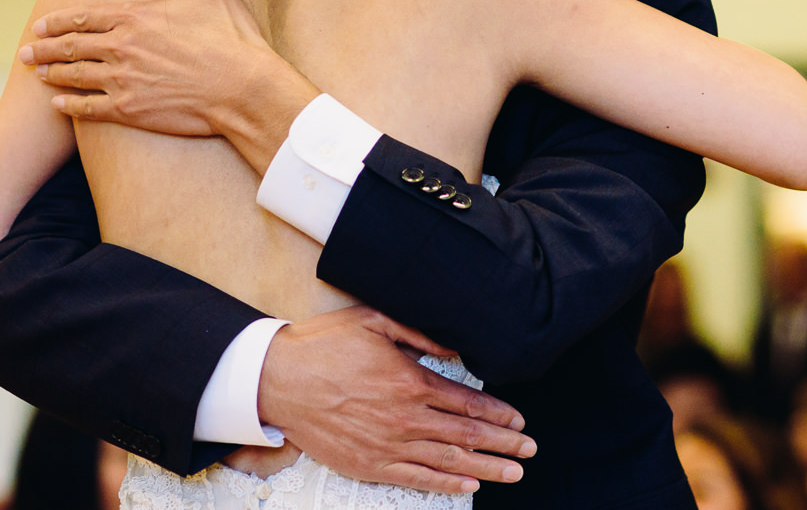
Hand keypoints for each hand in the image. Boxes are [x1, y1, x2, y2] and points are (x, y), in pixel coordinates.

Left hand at [18, 0, 318, 170]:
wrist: (244, 89)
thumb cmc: (233, 38)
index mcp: (138, 16)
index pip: (85, 16)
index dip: (59, 20)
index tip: (41, 24)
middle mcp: (123, 47)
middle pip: (71, 45)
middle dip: (43, 47)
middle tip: (25, 51)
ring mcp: (123, 80)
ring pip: (75, 75)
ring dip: (52, 73)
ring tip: (37, 73)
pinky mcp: (130, 110)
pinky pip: (89, 108)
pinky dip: (70, 106)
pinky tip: (58, 105)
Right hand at [257, 306, 534, 494]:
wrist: (277, 380)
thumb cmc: (323, 346)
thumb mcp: (374, 321)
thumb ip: (419, 334)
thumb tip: (455, 350)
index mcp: (410, 381)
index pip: (467, 402)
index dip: (498, 413)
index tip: (519, 420)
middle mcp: (405, 417)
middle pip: (466, 434)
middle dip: (503, 443)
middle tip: (529, 449)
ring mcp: (388, 445)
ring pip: (449, 460)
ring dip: (486, 468)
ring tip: (513, 473)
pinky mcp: (369, 465)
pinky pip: (417, 478)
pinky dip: (446, 484)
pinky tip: (469, 485)